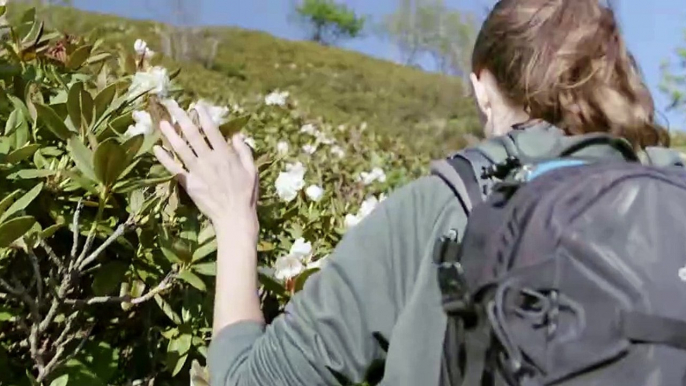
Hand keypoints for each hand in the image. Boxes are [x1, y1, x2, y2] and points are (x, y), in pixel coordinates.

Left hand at [153, 103, 258, 236]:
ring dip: (170, 134)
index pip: (212, 129)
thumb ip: (244, 150)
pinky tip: (157, 149)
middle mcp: (209, 159)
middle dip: (181, 117)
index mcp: (225, 154)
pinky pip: (174, 169)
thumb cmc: (246, 193)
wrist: (234, 216)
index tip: (196, 105)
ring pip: (181, 148)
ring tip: (162, 122)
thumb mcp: (252, 169)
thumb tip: (236, 134)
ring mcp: (198, 171)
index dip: (203, 115)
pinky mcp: (190, 183)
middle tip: (172, 105)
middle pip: (192, 134)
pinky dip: (165, 159)